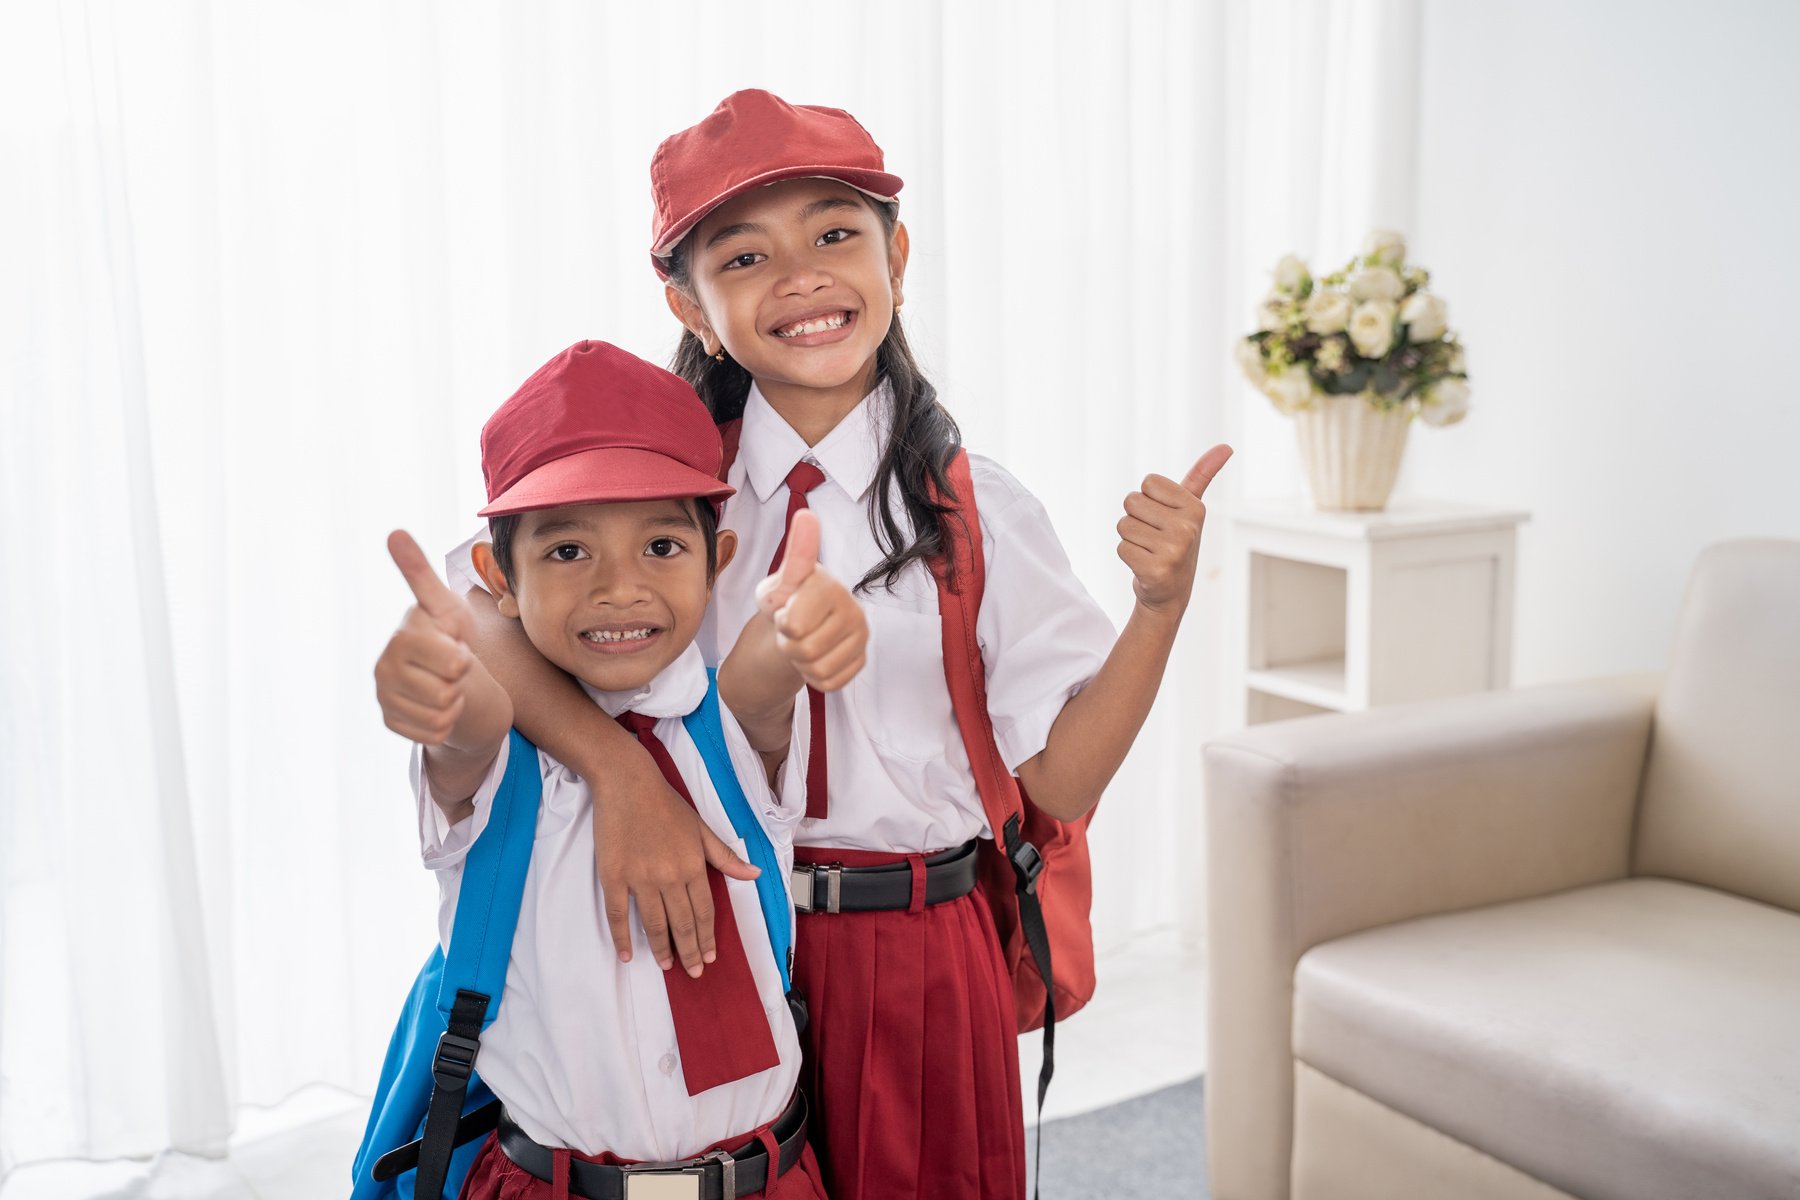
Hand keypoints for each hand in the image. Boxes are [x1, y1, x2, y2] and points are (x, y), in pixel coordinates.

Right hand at [375, 530, 505, 747]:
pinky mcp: (390, 722)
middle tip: (451, 669)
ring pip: (440, 716)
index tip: (454, 646)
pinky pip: (433, 734)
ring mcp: (384, 697)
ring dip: (454, 704)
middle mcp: (384, 668)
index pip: (453, 662)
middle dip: (459, 682)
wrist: (450, 675)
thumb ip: (421, 573)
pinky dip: (445, 724)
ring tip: (446, 685)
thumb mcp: (445, 606)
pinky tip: (438, 707)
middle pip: (446, 693)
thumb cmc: (449, 634)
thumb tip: (394, 531)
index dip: (464, 658)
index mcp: (401, 638)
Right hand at [595, 774, 760, 975]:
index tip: (709, 957)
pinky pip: (619, 914)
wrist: (627, 784)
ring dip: (661, 949)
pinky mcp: (614, 876)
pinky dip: (622, 937)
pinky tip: (627, 955)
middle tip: (693, 973)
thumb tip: (754, 874)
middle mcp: (669, 876)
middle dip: (689, 952)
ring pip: (654, 923)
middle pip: (681, 923)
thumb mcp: (702, 828)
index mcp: (693, 865)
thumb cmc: (666, 804)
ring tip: (667, 966)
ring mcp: (640, 878)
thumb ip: (725, 856)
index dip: (707, 937)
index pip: (704, 911)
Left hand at [754, 509, 867, 691]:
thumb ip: (789, 567)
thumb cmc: (786, 602)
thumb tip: (807, 517)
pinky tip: (815, 656)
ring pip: (816, 668)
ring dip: (798, 661)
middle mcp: (851, 606)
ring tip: (801, 641)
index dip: (785, 620)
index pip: (797, 618)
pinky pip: (828, 682)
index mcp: (827, 584)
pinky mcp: (862, 659)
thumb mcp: (775, 587)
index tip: (793, 571)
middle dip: (786, 644)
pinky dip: (812, 676)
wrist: (798, 628)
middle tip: (789, 629)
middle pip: (803, 647)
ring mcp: (860, 634)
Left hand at [1117, 445, 1233, 615]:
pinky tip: (1145, 566)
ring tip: (1149, 551)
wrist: (1170, 593)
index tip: (1162, 518)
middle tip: (1154, 538)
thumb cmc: (1176, 543)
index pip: (1148, 482)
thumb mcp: (1190, 508)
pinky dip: (1127, 557)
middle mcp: (1188, 527)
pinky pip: (1121, 547)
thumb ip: (1202, 475)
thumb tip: (1226, 446)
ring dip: (1130, 539)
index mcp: (1196, 507)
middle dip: (1136, 519)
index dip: (1148, 499)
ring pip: (1123, 525)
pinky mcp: (1156, 570)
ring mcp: (1174, 550)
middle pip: (1131, 501)